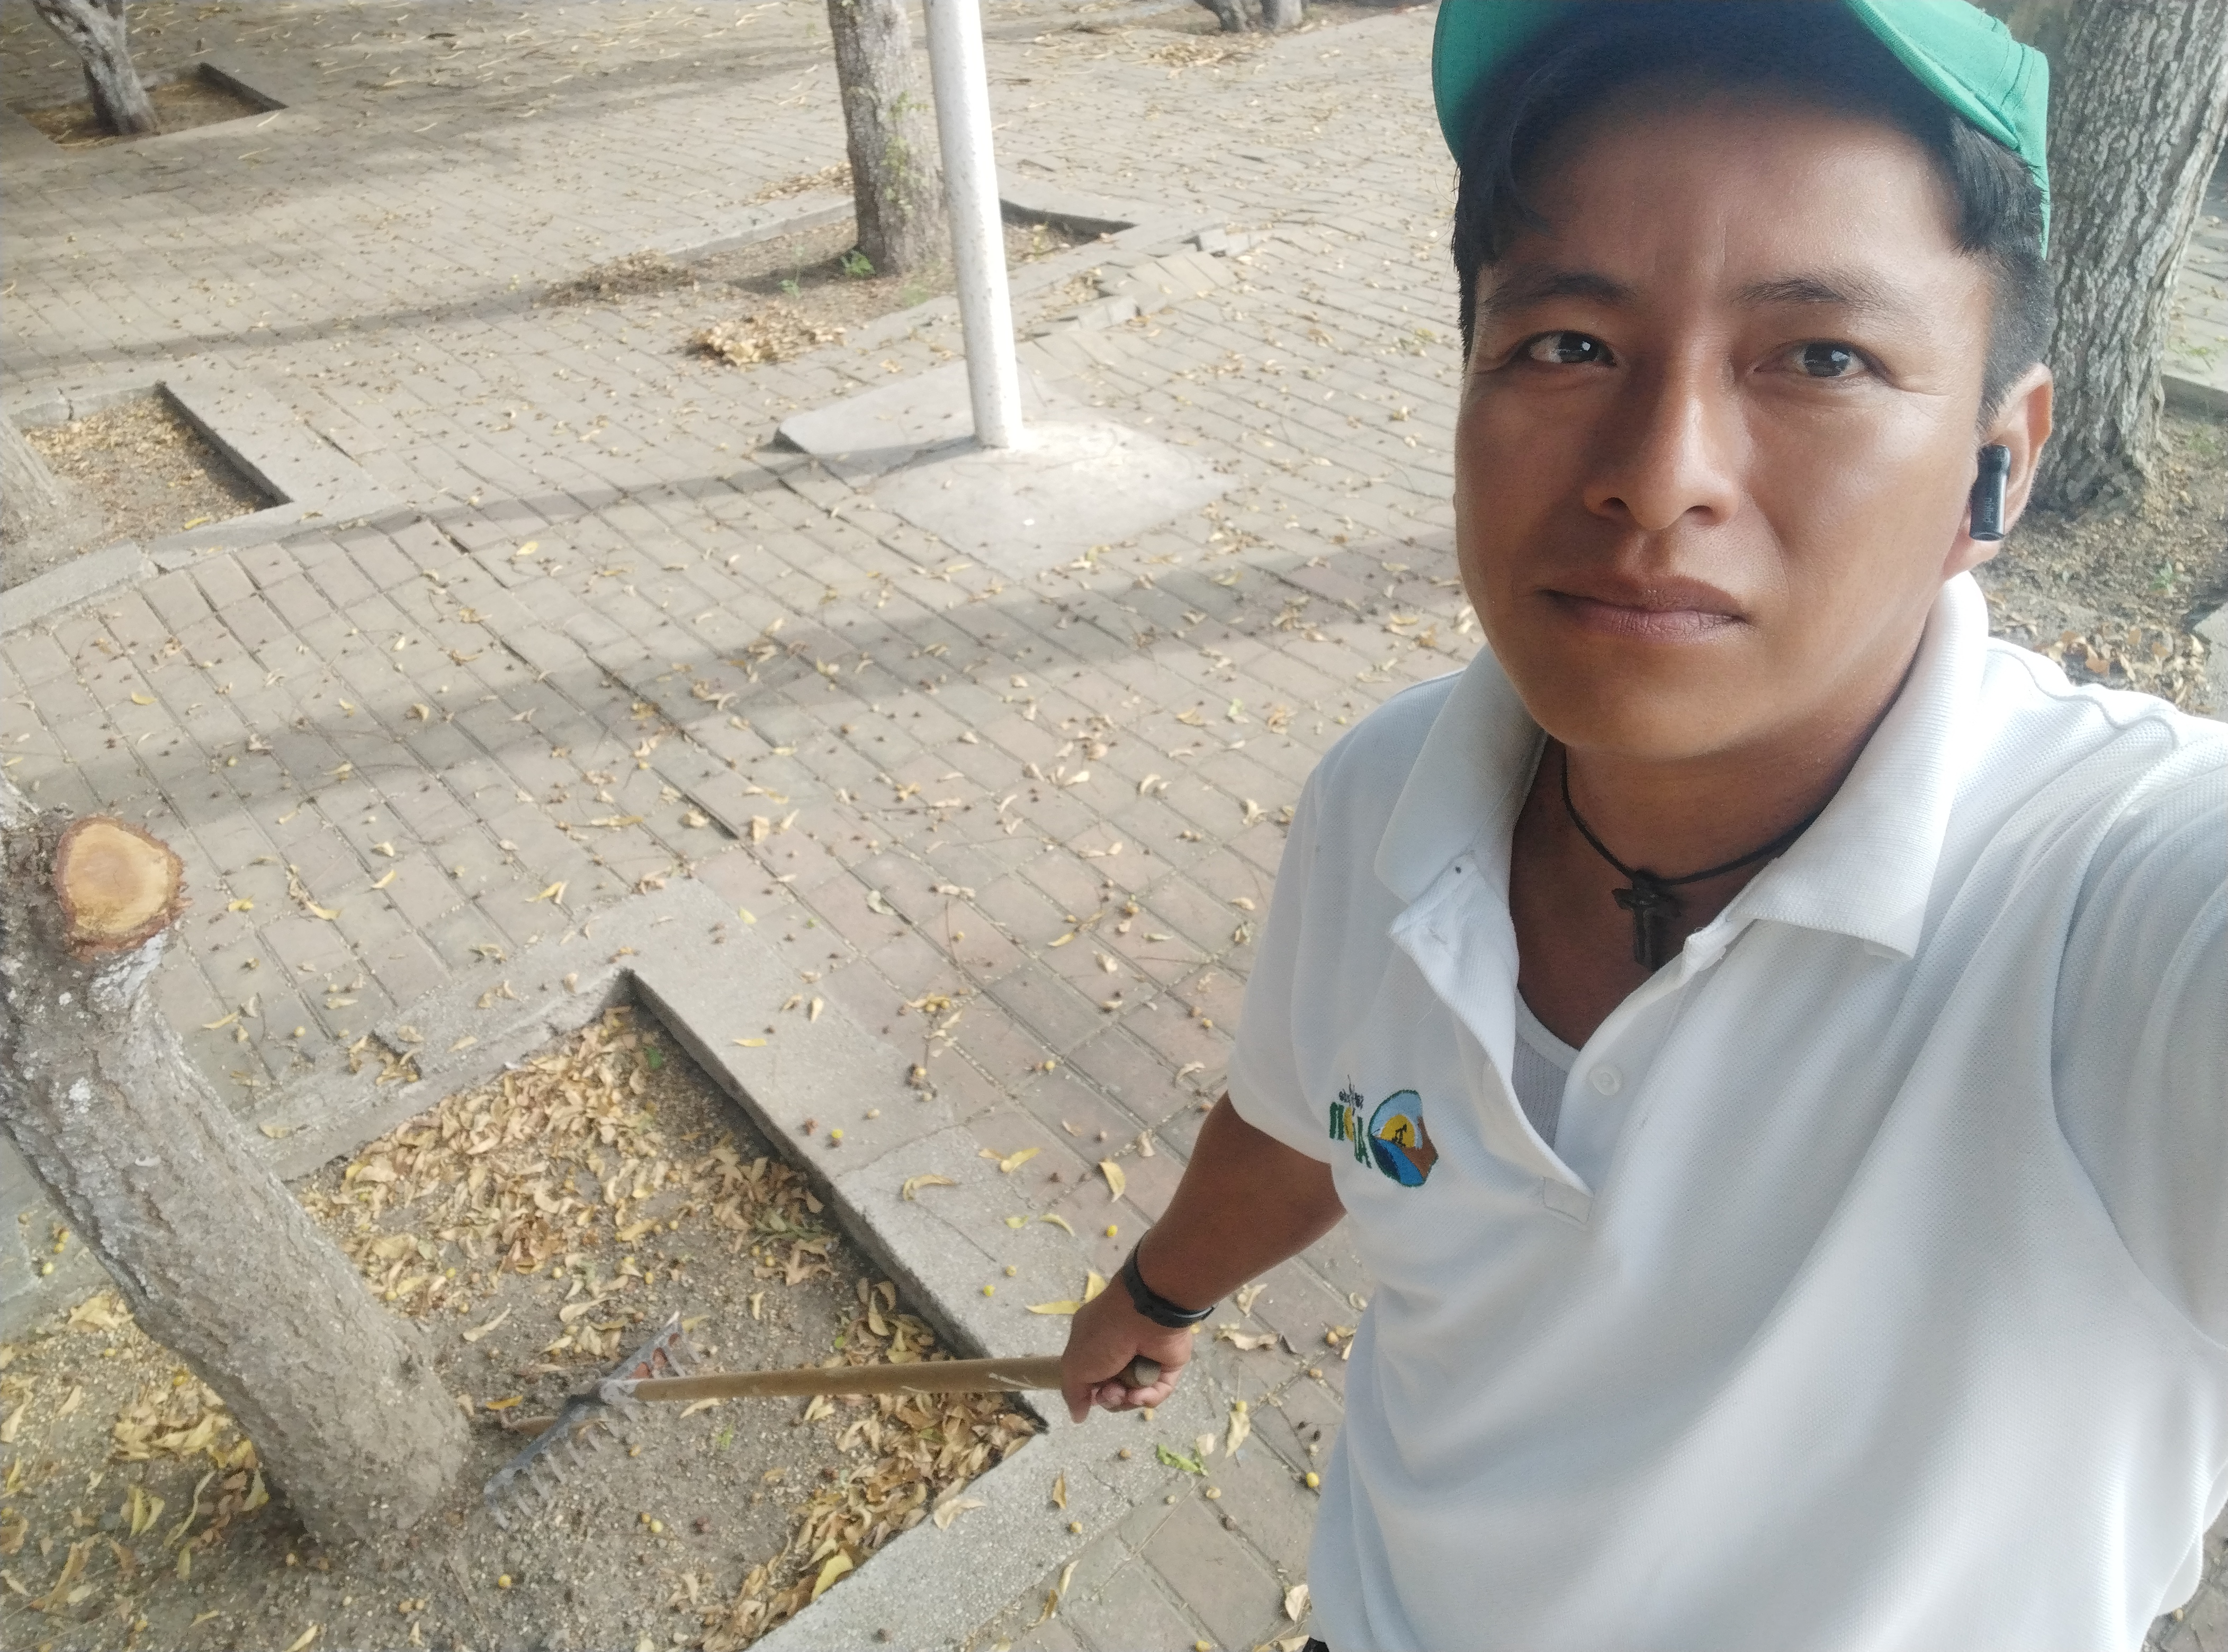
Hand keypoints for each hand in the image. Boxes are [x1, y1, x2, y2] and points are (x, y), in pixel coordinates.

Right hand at [1060, 1277, 1196, 1422]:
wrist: (1144, 1314)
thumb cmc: (1104, 1336)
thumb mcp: (1074, 1365)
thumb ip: (1073, 1393)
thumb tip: (1078, 1416)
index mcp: (1096, 1345)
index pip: (1092, 1377)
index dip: (1091, 1392)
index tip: (1092, 1396)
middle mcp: (1121, 1352)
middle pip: (1113, 1391)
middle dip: (1109, 1398)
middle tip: (1110, 1391)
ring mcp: (1146, 1360)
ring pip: (1135, 1395)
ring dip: (1126, 1400)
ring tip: (1124, 1391)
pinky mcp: (1168, 1367)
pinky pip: (1158, 1392)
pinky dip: (1147, 1398)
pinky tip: (1139, 1395)